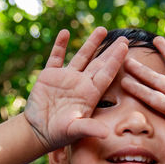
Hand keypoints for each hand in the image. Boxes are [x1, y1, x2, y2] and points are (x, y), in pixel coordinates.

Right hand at [24, 27, 128, 150]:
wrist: (38, 131)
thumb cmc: (59, 133)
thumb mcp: (75, 130)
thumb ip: (90, 128)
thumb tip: (107, 134)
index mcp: (90, 94)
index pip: (107, 74)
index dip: (116, 60)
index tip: (126, 47)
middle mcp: (81, 83)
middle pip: (99, 63)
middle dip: (111, 50)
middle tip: (124, 37)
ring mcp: (66, 78)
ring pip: (82, 56)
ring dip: (91, 43)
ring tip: (102, 29)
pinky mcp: (50, 75)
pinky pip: (56, 57)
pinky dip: (60, 45)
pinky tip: (65, 32)